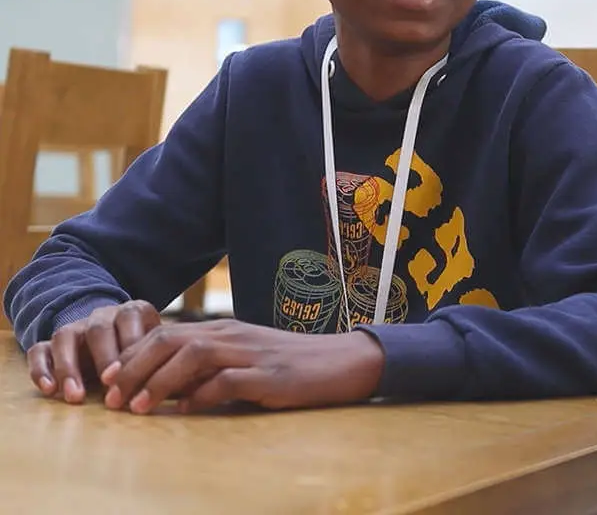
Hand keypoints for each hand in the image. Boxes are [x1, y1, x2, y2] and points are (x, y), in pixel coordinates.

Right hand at [27, 300, 161, 403]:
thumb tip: (171, 385)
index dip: (130, 343)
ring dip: (69, 367)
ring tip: (75, 396)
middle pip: (98, 329)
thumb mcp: (160, 350)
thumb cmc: (147, 353)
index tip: (133, 368)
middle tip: (109, 384)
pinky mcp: (52, 344)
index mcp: (132, 312)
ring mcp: (75, 328)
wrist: (117, 342)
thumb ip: (164, 359)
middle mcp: (102, 316)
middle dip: (103, 357)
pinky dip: (41, 369)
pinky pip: (39, 350)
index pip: (130, 318)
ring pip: (65, 337)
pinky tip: (49, 390)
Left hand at [100, 319, 384, 413]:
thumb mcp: (245, 361)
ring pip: (194, 356)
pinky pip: (228, 381)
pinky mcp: (270, 375)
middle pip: (172, 340)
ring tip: (140, 408)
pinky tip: (188, 411)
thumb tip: (168, 392)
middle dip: (135, 368)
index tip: (110, 382)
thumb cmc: (290, 366)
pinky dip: (202, 396)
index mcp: (224, 330)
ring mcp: (252, 353)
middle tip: (114, 399)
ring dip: (160, 382)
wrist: (341, 362)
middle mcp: (233, 335)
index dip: (133, 356)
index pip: (166, 334)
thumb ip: (209, 371)